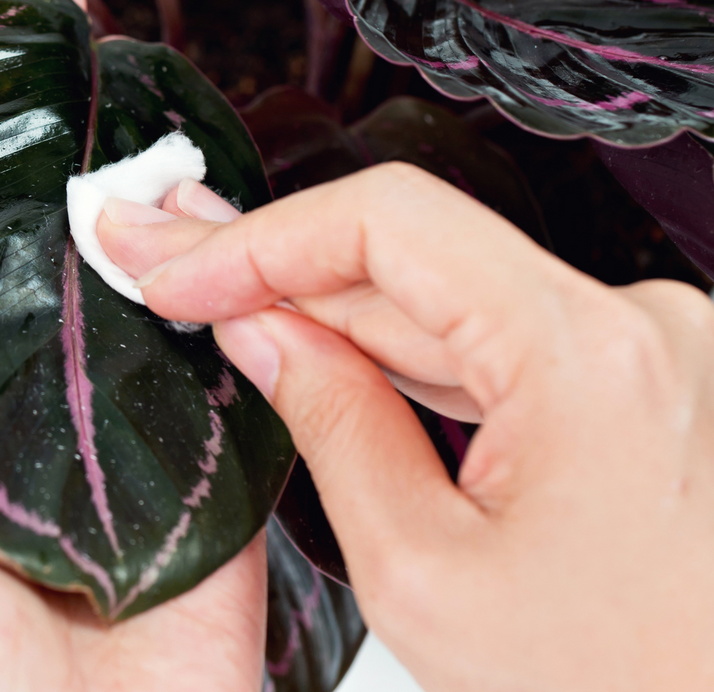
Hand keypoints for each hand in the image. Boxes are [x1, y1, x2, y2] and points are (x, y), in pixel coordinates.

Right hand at [98, 163, 713, 691]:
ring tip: (207, 281)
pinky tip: (308, 334)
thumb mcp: (427, 578)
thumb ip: (332, 422)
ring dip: (323, 301)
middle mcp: (636, 326)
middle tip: (154, 242)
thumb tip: (262, 329)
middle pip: (409, 259)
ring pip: (445, 303)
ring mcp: (647, 351)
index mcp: (586, 356)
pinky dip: (398, 348)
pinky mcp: (640, 384)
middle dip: (271, 261)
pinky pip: (492, 345)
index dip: (260, 237)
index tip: (177, 269)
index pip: (388, 223)